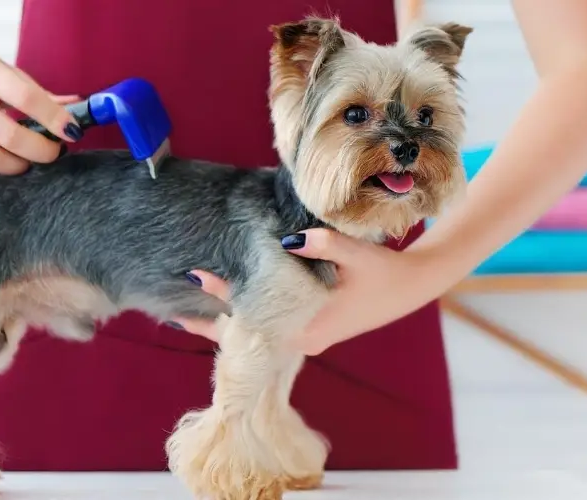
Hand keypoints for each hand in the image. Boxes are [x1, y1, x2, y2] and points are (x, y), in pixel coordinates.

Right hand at [0, 48, 81, 186]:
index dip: (55, 119)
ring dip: (19, 166)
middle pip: (12, 137)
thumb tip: (80, 108)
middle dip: (42, 152)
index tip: (72, 132)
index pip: (28, 99)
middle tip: (53, 152)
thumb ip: (41, 94)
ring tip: (26, 160)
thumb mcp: (7, 74)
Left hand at [173, 228, 445, 354]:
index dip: (224, 294)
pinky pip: (269, 333)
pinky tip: (224, 317)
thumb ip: (323, 244)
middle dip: (211, 324)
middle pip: (248, 335)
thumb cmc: (383, 270)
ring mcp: (306, 339)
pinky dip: (245, 325)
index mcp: (308, 323)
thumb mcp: (356, 253)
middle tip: (173, 316)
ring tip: (186, 320)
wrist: (412, 287)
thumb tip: (286, 238)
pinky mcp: (310, 333)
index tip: (198, 274)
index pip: (254, 312)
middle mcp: (303, 338)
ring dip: (225, 327)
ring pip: (256, 337)